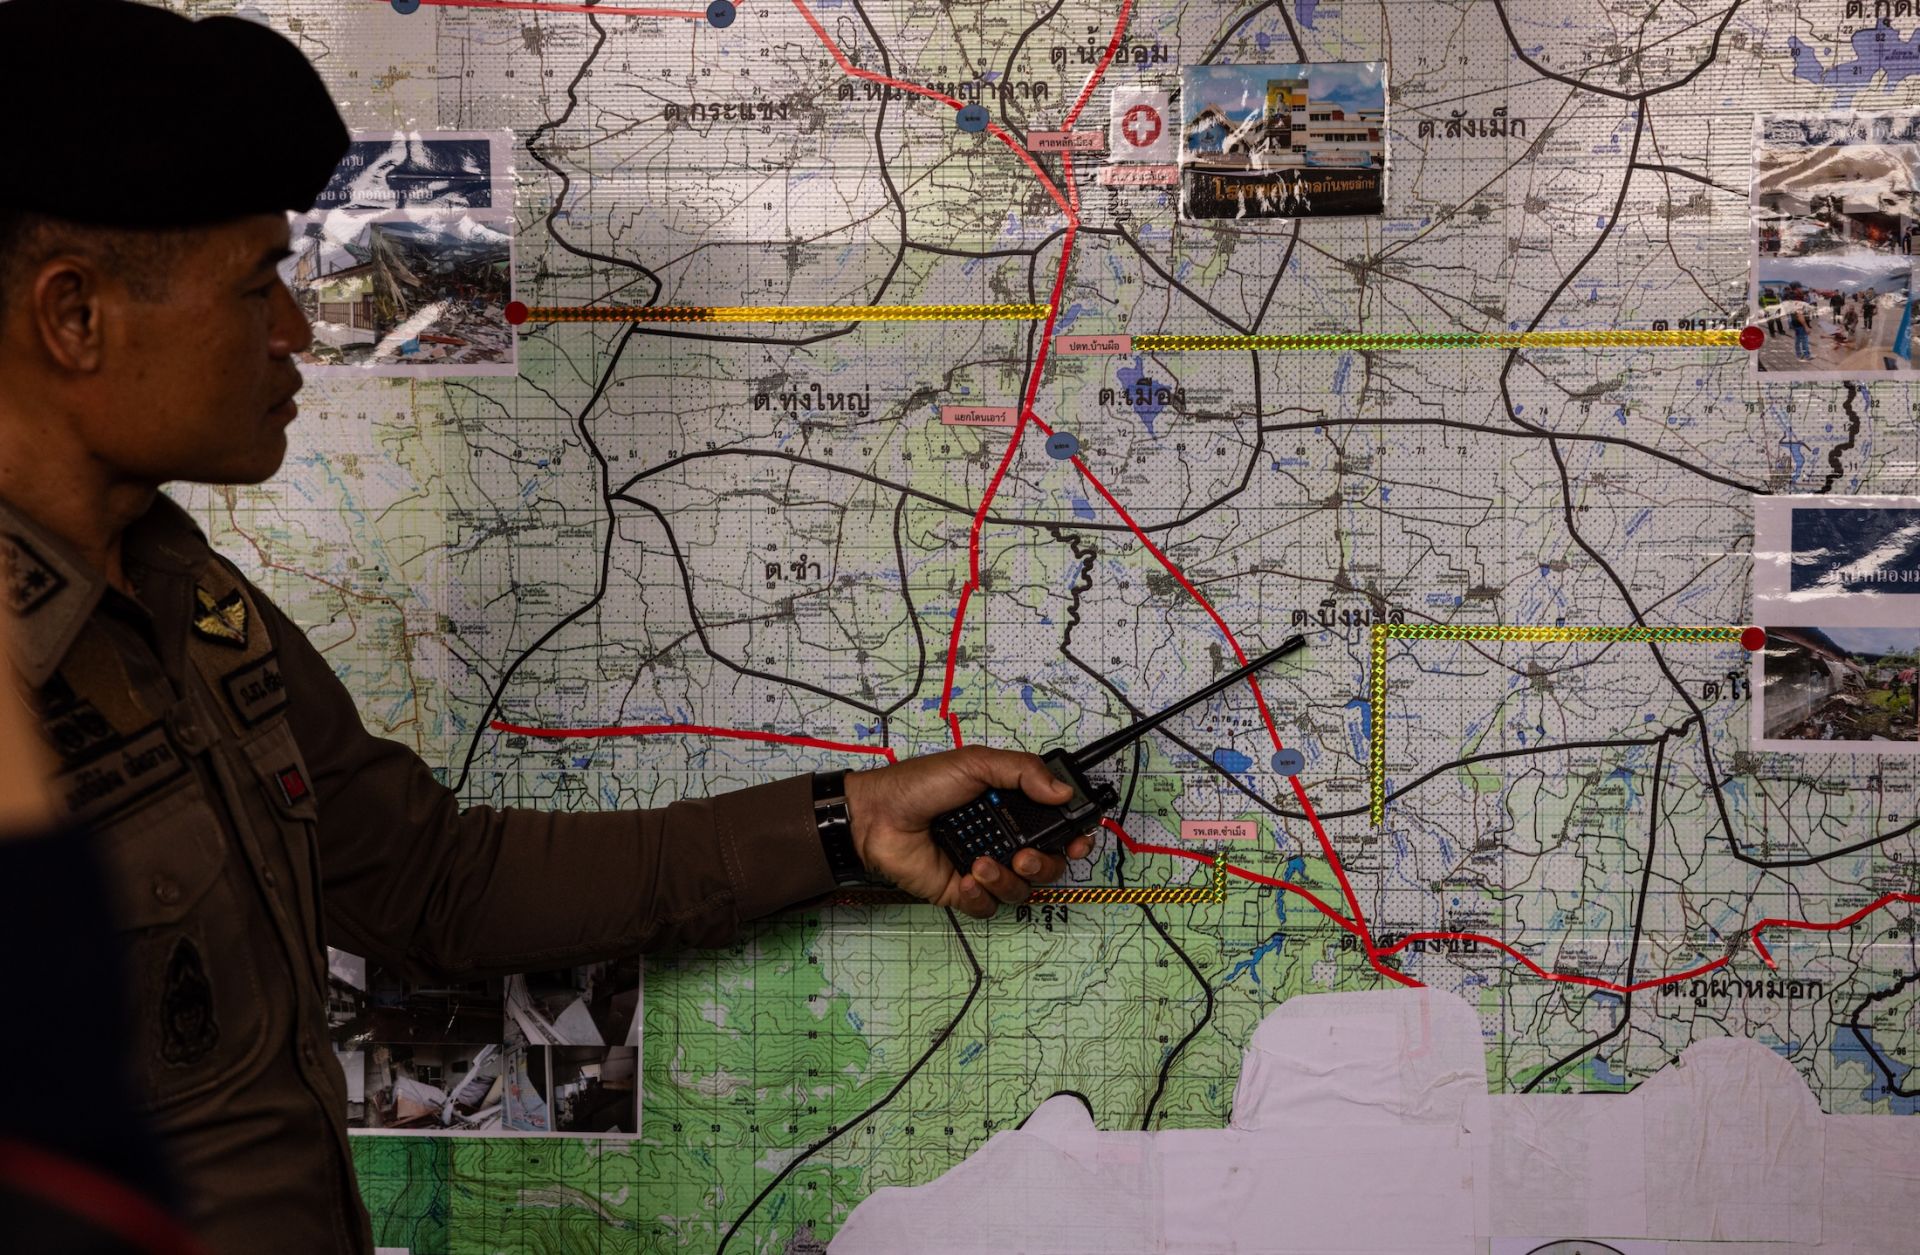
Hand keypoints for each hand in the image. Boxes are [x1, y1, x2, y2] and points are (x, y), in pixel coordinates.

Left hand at [841, 747, 1096, 917]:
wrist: (876, 816)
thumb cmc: (920, 784)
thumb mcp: (975, 764)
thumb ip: (1022, 771)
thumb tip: (1063, 792)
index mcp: (1011, 807)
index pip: (1057, 827)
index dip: (1074, 838)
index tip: (1077, 841)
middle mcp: (1003, 838)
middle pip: (1048, 864)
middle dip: (1044, 865)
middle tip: (1023, 857)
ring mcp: (984, 866)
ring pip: (1021, 890)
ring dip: (1007, 881)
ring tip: (980, 865)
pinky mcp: (961, 891)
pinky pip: (988, 907)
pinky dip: (980, 896)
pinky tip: (965, 878)